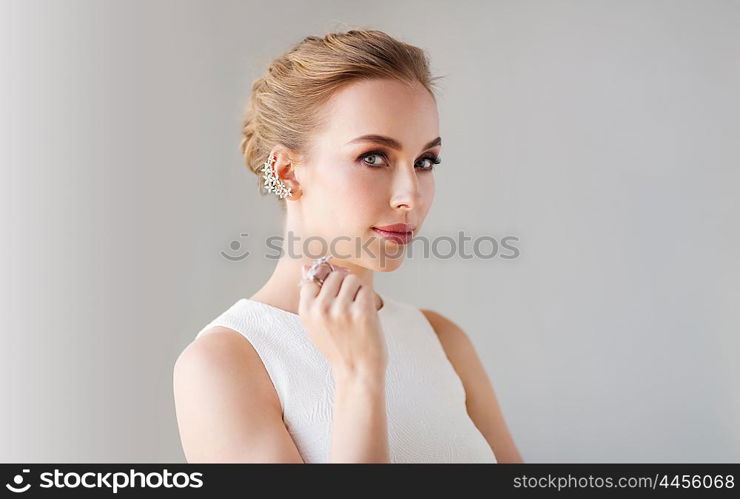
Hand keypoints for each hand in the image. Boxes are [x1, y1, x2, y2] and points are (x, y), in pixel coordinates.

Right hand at [298, 262, 387, 378]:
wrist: (357, 372)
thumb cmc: (338, 347)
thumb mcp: (315, 324)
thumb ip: (311, 296)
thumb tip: (306, 266)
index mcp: (306, 311)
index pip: (313, 277)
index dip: (327, 284)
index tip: (334, 297)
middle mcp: (321, 308)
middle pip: (335, 275)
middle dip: (344, 286)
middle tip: (348, 306)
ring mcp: (341, 309)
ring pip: (351, 279)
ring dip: (357, 291)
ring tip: (356, 311)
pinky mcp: (362, 311)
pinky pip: (365, 289)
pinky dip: (368, 299)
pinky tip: (365, 315)